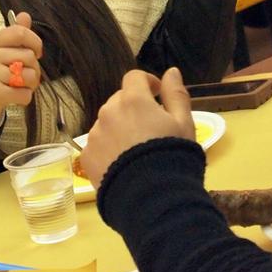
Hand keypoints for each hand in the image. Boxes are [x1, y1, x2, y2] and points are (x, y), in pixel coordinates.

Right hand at [0, 11, 42, 127]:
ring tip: (21, 86)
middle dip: (35, 68)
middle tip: (27, 76)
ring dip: (31, 84)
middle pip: (28, 56)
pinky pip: (24, 94)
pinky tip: (16, 96)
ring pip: (29, 75)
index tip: (36, 52)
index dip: (35, 42)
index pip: (19, 32)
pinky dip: (25, 97)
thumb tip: (25, 16)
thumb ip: (13, 35)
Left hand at [80, 67, 194, 188]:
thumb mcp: (184, 124)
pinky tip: (123, 164)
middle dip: (134, 107)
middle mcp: (109, 112)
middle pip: (120, 100)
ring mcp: (95, 135)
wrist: (152, 200)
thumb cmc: (173, 157)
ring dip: (120, 127)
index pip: (134, 77)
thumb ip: (176, 94)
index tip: (158, 95)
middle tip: (151, 127)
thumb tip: (171, 71)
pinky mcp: (87, 157)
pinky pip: (98, 144)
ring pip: (107, 122)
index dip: (147, 83)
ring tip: (137, 150)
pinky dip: (109, 147)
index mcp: (133, 100)